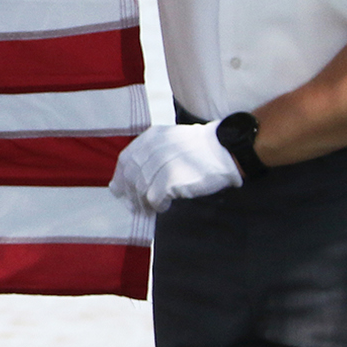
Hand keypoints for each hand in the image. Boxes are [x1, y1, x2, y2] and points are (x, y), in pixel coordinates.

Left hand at [108, 123, 241, 214]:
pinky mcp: (172, 179)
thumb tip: (120, 183)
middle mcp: (153, 148)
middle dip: (131, 194)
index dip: (121, 178)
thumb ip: (148, 156)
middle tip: (137, 207)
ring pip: (141, 188)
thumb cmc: (200, 150)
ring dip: (144, 203)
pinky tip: (163, 207)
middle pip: (131, 176)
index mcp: (151, 137)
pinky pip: (155, 197)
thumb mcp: (170, 142)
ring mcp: (162, 163)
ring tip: (151, 209)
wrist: (226, 150)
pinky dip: (157, 205)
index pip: (126, 160)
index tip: (121, 192)